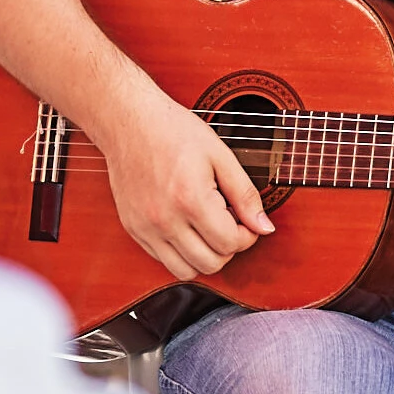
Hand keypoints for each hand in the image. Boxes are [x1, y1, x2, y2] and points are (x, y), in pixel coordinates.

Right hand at [98, 77, 273, 281]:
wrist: (129, 123)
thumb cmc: (174, 132)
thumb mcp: (220, 155)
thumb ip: (245, 194)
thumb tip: (264, 227)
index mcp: (190, 199)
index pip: (230, 243)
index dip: (247, 234)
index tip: (246, 219)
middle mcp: (165, 220)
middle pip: (211, 263)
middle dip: (229, 247)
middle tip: (229, 222)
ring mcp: (145, 228)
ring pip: (186, 270)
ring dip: (205, 255)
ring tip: (208, 226)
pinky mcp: (133, 230)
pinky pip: (163, 260)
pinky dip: (182, 252)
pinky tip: (188, 225)